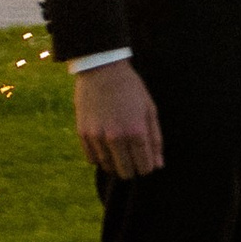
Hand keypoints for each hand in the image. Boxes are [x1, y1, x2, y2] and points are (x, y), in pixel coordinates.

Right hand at [74, 57, 162, 178]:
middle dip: (132, 168)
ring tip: (119, 149)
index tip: (146, 161)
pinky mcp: (83, 134)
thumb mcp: (149, 109)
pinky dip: (100, 157)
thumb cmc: (130, 88)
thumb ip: (155, 139)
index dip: (147, 167)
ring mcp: (97, 137)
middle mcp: (116, 138)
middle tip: (132, 157)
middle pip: (125, 172)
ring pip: (108, 167)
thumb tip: (157, 165)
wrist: (102, 69)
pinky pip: (92, 159)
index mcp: (136, 131)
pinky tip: (105, 146)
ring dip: (115, 163)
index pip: (144, 167)